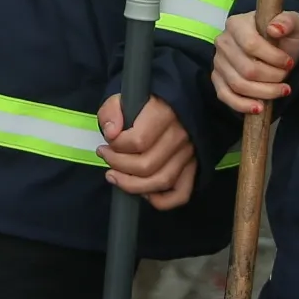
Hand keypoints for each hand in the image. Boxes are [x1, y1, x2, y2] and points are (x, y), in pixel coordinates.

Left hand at [100, 93, 197, 208]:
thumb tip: (111, 134)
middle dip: (118, 165)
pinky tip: (143, 193)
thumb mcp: (122, 98)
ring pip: (162, 181)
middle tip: (105, 157)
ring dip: (133, 186)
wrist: (171, 104)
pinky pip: (182, 193)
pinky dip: (162, 200)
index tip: (107, 142)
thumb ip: (112, 111)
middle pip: (147, 165)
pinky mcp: (193, 167)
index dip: (116, 146)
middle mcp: (180, 135)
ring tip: (114, 176)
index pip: (138, 141)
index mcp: (164, 114)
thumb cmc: (143, 103)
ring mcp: (189, 154)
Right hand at [213, 8, 298, 114]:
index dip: (273, 58)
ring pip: (238, 85)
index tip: (289, 63)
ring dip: (264, 92)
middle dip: (272, 78)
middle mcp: (222, 42)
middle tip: (286, 77)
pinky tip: (259, 107)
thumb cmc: (284, 36)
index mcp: (236, 24)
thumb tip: (274, 29)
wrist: (277, 49)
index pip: (251, 45)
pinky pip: (224, 96)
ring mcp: (218, 62)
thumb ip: (288, 21)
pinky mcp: (217, 79)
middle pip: (246, 69)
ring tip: (281, 91)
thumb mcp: (294, 24)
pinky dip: (242, 105)